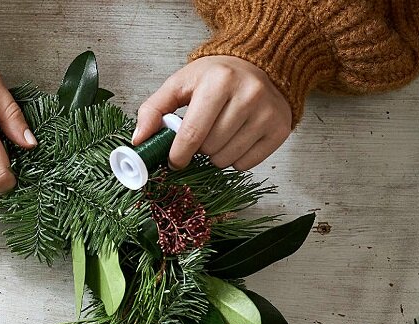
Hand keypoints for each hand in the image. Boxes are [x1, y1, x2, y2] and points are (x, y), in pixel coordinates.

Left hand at [134, 56, 291, 170]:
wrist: (260, 64)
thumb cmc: (216, 76)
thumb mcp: (181, 84)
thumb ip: (153, 109)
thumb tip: (139, 140)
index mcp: (219, 81)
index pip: (192, 134)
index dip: (178, 155)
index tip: (174, 159)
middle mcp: (249, 94)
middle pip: (209, 149)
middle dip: (198, 149)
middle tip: (202, 134)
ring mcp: (267, 112)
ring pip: (226, 160)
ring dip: (215, 156)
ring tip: (218, 134)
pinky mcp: (279, 128)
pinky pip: (246, 164)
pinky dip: (235, 159)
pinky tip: (236, 138)